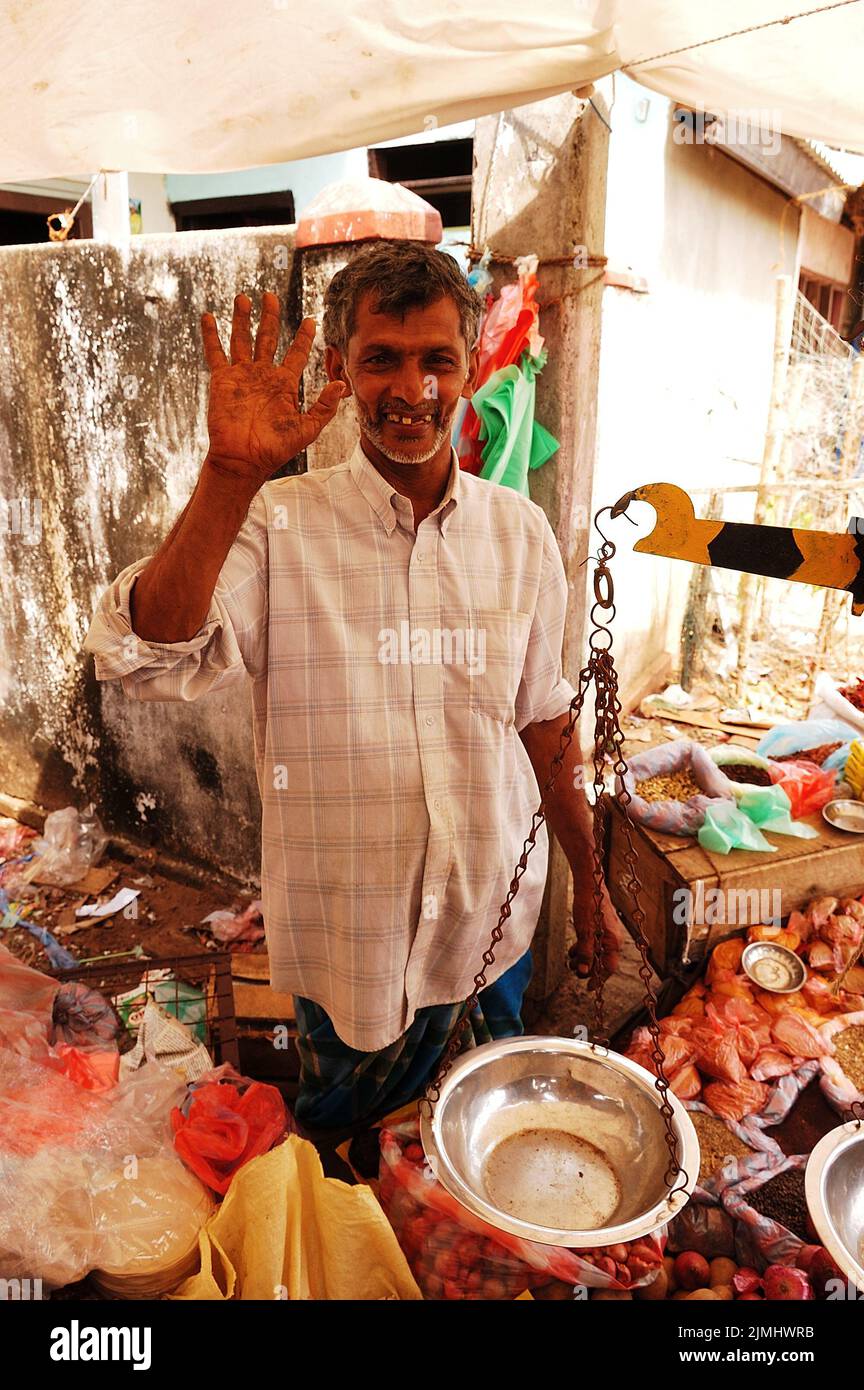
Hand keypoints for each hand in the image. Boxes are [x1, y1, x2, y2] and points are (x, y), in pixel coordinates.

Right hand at [201, 292, 345, 483]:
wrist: (244, 459)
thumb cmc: (275, 449)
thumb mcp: (307, 428)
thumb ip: (324, 406)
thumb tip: (341, 385)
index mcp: (284, 384)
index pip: (296, 353)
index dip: (304, 337)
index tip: (311, 320)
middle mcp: (263, 375)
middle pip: (267, 338)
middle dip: (269, 317)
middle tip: (270, 295)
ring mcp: (242, 375)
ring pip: (242, 339)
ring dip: (242, 318)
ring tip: (243, 297)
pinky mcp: (222, 380)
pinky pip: (216, 353)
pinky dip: (211, 335)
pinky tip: (208, 317)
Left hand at [569, 883, 622, 988]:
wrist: (590, 884)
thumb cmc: (589, 906)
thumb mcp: (584, 932)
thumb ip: (585, 953)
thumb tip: (584, 972)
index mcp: (613, 942)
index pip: (608, 968)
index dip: (598, 979)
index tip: (588, 988)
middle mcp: (613, 939)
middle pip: (602, 961)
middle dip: (588, 968)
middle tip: (574, 971)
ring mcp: (607, 933)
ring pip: (596, 953)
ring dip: (583, 958)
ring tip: (570, 961)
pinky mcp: (601, 927)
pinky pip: (594, 943)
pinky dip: (584, 948)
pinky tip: (573, 950)